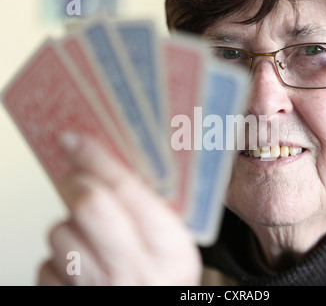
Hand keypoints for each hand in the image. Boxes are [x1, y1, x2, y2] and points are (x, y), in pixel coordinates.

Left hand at [37, 133, 201, 284]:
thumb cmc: (164, 283)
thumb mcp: (175, 247)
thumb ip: (152, 211)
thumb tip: (115, 166)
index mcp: (169, 248)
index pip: (126, 190)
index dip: (97, 158)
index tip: (75, 141)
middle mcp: (135, 270)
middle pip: (87, 204)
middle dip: (75, 183)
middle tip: (75, 179)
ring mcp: (100, 290)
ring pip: (60, 233)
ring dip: (68, 228)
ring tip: (88, 237)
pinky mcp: (70, 301)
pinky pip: (45, 267)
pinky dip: (57, 261)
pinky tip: (79, 265)